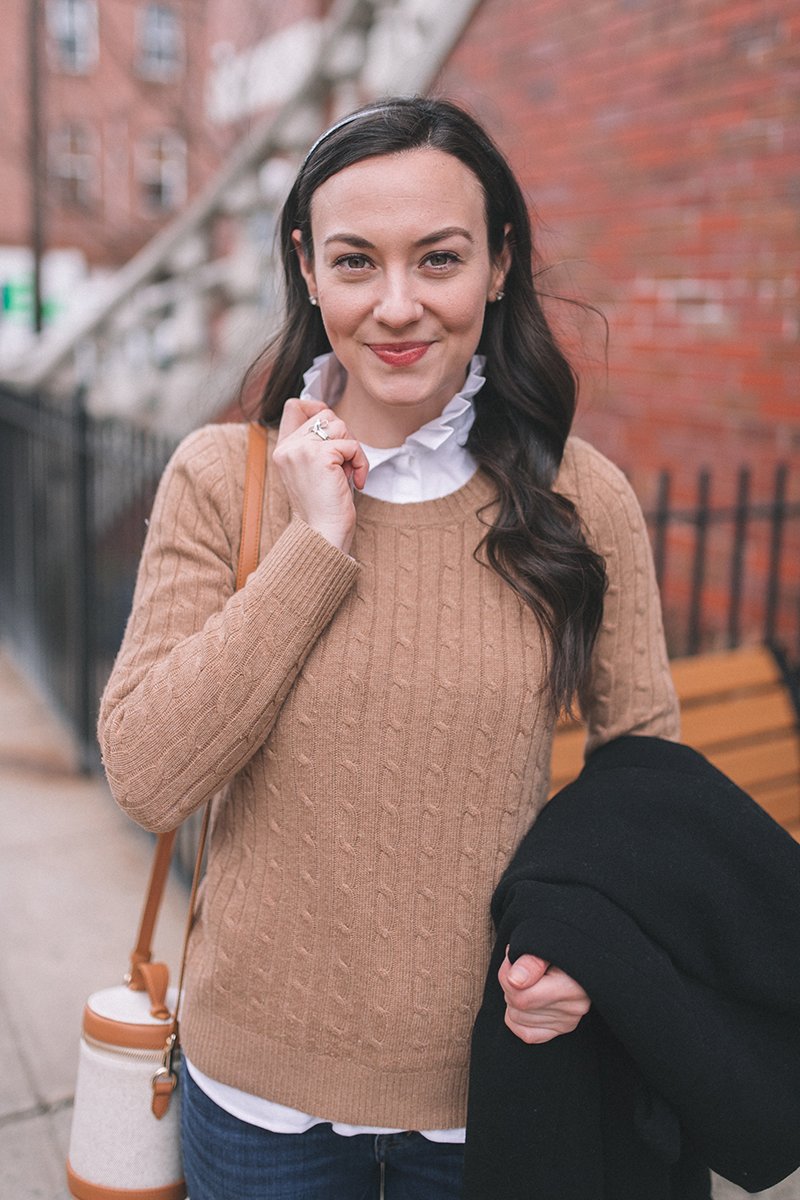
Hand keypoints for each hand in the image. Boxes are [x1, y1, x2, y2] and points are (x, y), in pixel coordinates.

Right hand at [272, 398, 368, 554]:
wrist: (324, 534)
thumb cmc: (325, 507)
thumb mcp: (316, 469)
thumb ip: (317, 442)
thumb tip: (328, 413)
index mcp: (283, 449)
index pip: (295, 406)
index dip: (317, 408)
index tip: (334, 433)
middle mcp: (288, 447)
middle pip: (326, 415)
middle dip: (344, 437)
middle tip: (345, 465)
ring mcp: (301, 450)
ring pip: (339, 426)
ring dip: (353, 450)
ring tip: (349, 474)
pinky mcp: (320, 456)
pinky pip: (351, 445)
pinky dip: (361, 462)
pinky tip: (356, 482)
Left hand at [498, 951, 589, 1043]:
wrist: (577, 948)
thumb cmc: (556, 942)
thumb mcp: (544, 942)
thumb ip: (530, 961)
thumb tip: (514, 981)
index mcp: (573, 985)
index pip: (520, 994)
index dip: (506, 974)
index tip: (511, 957)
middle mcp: (575, 1007)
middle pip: (517, 1006)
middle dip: (509, 985)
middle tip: (519, 967)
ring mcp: (570, 1020)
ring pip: (518, 1018)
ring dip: (514, 999)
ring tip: (527, 980)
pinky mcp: (563, 1027)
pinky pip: (527, 1034)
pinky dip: (518, 1018)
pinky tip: (526, 1001)